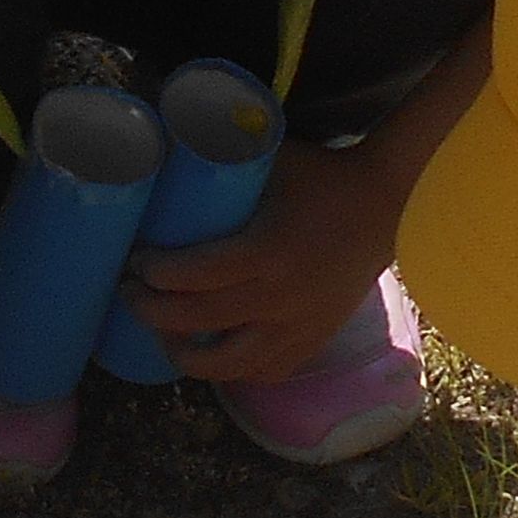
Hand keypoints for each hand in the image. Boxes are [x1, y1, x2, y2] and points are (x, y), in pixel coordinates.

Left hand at [116, 133, 395, 385]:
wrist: (388, 207)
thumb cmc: (324, 178)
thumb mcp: (273, 160)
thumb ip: (225, 159)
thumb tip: (168, 145)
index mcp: (267, 251)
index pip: (195, 276)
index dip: (155, 275)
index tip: (136, 262)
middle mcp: (279, 297)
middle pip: (198, 321)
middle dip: (150, 311)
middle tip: (129, 293)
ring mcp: (297, 326)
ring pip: (228, 364)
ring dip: (184, 355)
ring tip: (163, 337)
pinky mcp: (313, 339)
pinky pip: (265, 372)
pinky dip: (234, 371)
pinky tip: (214, 355)